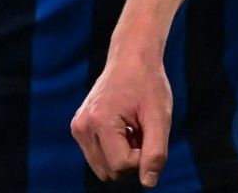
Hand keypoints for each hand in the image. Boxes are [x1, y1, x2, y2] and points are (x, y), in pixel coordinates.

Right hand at [70, 51, 171, 185]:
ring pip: (104, 168)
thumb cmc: (148, 83)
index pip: (122, 165)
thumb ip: (156, 151)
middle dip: (131, 157)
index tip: (150, 132)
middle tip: (142, 129)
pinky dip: (115, 148)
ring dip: (123, 154)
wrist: (132, 57)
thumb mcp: (159, 116)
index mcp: (99, 122)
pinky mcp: (79, 128)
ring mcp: (78, 128)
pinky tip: (125, 126)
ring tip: (133, 127)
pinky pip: (99, 156)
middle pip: (110, 172)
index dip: (143, 155)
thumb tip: (148, 183)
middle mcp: (82, 127)